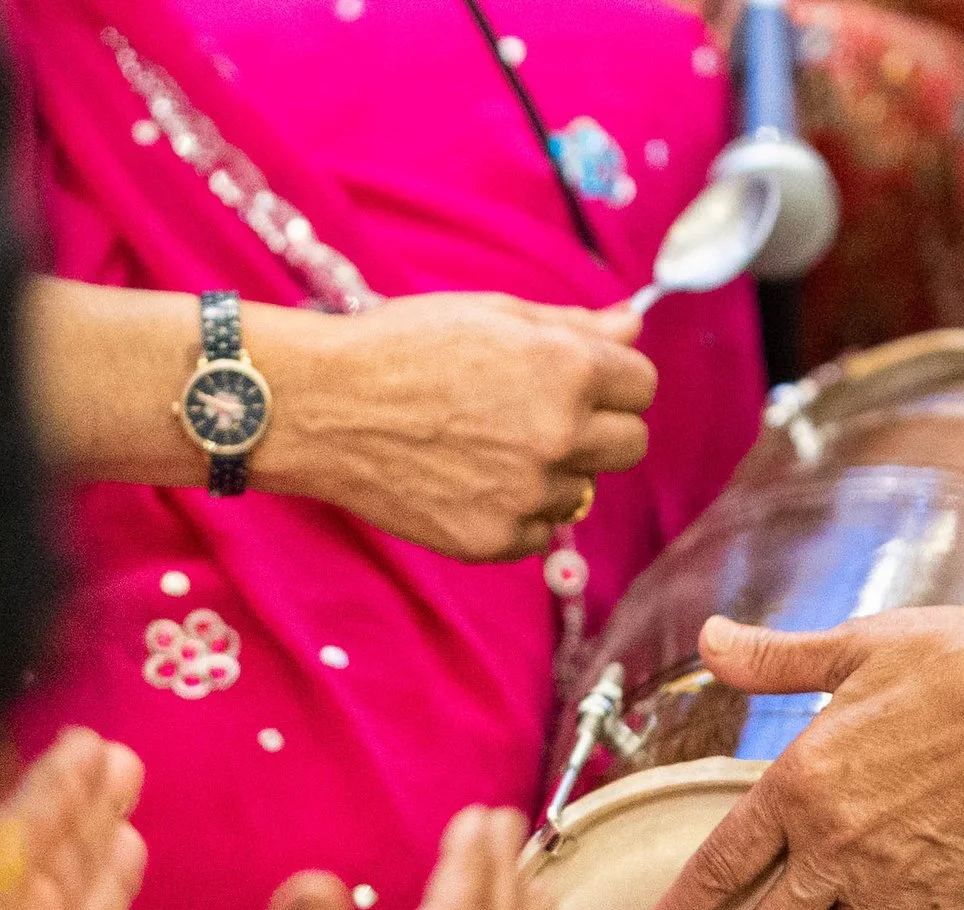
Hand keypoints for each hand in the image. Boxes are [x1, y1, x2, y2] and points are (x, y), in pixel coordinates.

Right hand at [258, 293, 655, 562]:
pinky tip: (467, 482)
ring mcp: (528, 494)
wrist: (322, 407)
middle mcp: (560, 435)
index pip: (642, 385)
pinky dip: (513, 513)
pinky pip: (536, 531)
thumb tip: (633, 324)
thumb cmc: (402, 347)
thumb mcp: (493, 315)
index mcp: (569, 369)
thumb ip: (573, 326)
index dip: (611, 381)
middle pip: (630, 445)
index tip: (580, 384)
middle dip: (597, 430)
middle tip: (540, 419)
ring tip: (487, 448)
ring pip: (581, 491)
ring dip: (551, 474)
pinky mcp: (494, 540)